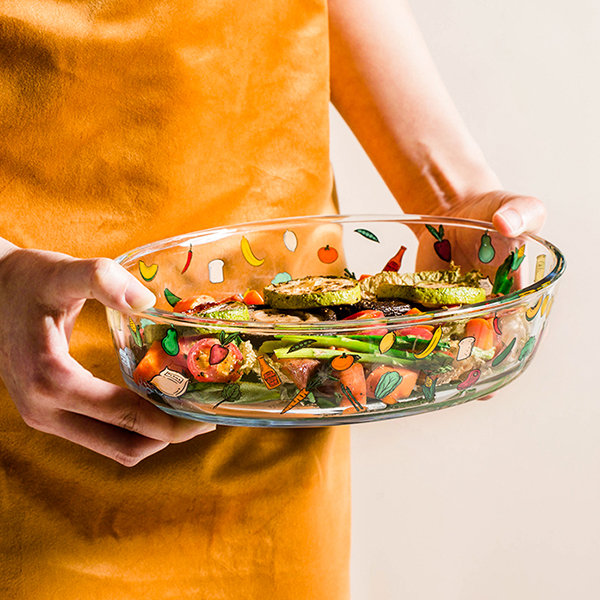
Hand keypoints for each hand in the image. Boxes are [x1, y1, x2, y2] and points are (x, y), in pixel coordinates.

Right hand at [0, 248, 215, 465]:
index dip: (172, 421)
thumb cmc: (28, 281)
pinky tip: (157, 406)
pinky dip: (133, 430)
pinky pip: (100, 436)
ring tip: (188, 413)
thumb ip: (102, 279)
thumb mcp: (64, 273)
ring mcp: (44, 417)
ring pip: (112, 448)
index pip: (125, 417)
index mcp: (51, 380)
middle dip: (170, 436)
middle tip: (205, 417)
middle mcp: (45, 410)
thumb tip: (146, 302)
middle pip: (123, 446)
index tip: (206, 414)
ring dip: (153, 438)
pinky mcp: (49, 413)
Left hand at [413, 190, 545, 401]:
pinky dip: (407, 330)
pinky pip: (418, 318)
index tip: (494, 363)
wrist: (458, 208)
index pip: (511, 325)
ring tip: (425, 377)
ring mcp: (453, 306)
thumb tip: (507, 222)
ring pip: (446, 338)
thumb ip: (520, 213)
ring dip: (436, 356)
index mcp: (512, 292)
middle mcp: (482, 307)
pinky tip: (393, 345)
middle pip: (477, 342)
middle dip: (469, 363)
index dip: (504, 348)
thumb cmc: (495, 210)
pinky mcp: (426, 299)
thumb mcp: (517, 206)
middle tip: (458, 382)